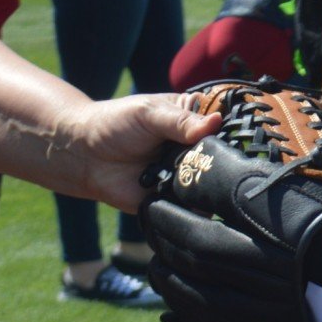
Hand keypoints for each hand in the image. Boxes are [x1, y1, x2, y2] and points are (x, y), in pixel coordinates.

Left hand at [53, 93, 222, 210]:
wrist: (84, 155)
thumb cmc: (115, 124)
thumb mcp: (149, 113)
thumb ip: (182, 121)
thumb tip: (217, 122)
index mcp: (194, 123)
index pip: (225, 130)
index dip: (232, 136)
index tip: (237, 140)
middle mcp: (195, 151)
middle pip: (222, 161)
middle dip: (219, 165)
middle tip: (208, 164)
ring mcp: (186, 177)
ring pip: (210, 186)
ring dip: (205, 187)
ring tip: (194, 181)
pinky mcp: (174, 200)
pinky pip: (191, 208)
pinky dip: (190, 207)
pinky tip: (186, 200)